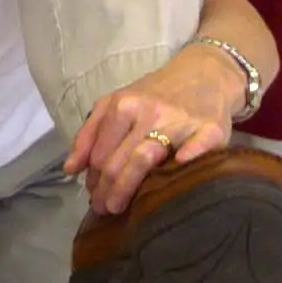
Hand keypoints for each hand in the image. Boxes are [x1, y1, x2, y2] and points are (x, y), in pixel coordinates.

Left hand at [64, 47, 240, 214]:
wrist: (205, 73)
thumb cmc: (155, 94)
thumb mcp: (116, 103)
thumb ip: (90, 133)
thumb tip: (70, 169)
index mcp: (124, 105)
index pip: (101, 153)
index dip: (93, 179)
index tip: (92, 196)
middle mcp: (150, 112)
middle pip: (119, 160)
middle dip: (106, 190)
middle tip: (102, 209)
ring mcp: (180, 121)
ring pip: (145, 160)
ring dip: (126, 189)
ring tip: (118, 208)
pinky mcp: (211, 130)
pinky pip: (196, 152)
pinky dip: (182, 166)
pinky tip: (170, 184)